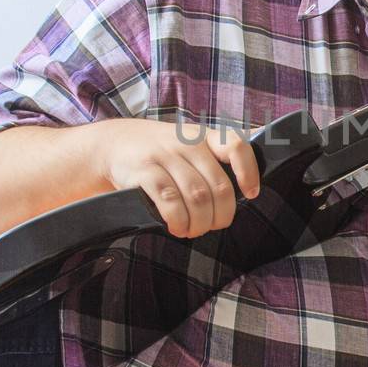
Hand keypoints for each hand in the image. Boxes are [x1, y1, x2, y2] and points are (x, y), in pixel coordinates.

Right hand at [93, 118, 260, 237]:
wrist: (114, 143)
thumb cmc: (162, 151)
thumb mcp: (191, 142)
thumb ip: (218, 157)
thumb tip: (254, 182)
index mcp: (205, 136)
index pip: (237, 146)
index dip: (249, 172)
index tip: (251, 194)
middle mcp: (187, 144)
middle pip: (219, 186)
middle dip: (221, 215)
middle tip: (214, 226)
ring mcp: (165, 157)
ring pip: (197, 198)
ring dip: (200, 223)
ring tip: (194, 230)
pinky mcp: (144, 172)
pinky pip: (170, 202)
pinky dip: (178, 221)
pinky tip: (177, 227)